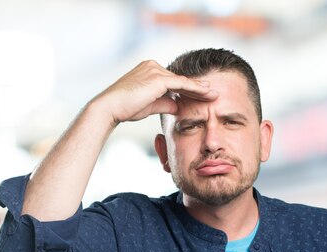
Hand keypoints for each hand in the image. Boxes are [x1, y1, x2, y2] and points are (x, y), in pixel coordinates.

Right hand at [92, 60, 218, 125]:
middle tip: (214, 94)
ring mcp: (156, 70)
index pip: (174, 81)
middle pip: (181, 79)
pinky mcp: (158, 78)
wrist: (111, 107)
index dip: (190, 89)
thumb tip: (178, 106)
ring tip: (215, 95)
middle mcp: (153, 67)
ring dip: (200, 88)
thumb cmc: (126, 108)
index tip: (203, 96)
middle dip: (198, 87)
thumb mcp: (150, 105)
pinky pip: (181, 84)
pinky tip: (206, 94)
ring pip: (183, 81)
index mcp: (150, 71)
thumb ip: (165, 103)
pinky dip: (195, 89)